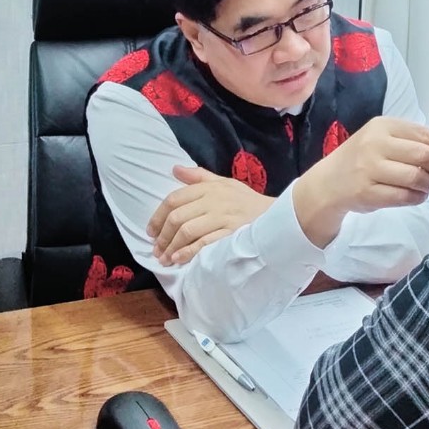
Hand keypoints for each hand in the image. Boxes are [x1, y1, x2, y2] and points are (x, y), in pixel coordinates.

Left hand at [147, 165, 272, 266]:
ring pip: (187, 231)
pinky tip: (180, 259)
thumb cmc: (248, 201)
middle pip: (177, 217)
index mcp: (209, 188)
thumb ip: (199, 177)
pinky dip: (189, 252)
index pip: (174, 199)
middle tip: (156, 250)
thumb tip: (175, 169)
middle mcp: (213, 201)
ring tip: (165, 259)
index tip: (151, 231)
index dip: (158, 216)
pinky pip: (205, 243)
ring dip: (172, 247)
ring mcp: (222, 218)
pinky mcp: (231, 233)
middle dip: (162, 236)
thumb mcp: (225, 183)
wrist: (277, 216)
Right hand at [293, 117, 428, 248]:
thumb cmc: (363, 160)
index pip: (426, 136)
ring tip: (427, 186)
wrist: (328, 183)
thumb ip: (418, 144)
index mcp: (383, 126)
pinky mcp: (368, 192)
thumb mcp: (386, 142)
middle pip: (424, 156)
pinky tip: (416, 196)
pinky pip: (406, 197)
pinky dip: (418, 198)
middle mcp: (375, 144)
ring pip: (417, 177)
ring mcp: (370, 168)